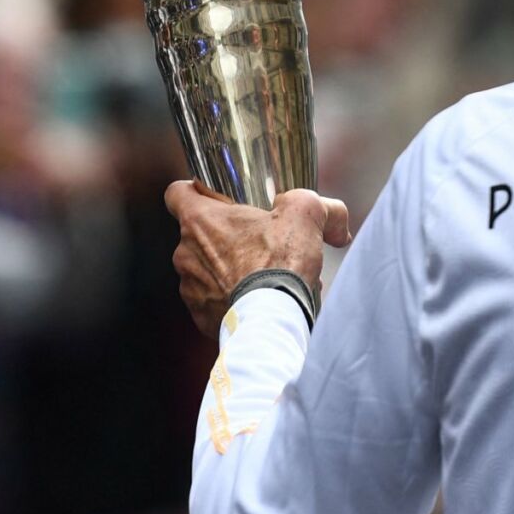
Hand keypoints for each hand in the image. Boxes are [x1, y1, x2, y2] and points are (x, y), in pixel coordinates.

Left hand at [164, 181, 351, 337]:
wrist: (272, 322)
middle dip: (224, 237)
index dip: (193, 191)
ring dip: (228, 271)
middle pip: (197, 234)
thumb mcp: (305, 214)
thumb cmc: (280, 264)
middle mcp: (186, 253)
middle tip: (257, 243)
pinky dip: (230, 300)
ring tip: (261, 277)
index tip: (214, 198)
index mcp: (200, 221)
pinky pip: (213, 302)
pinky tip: (256, 301)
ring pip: (206, 270)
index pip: (176, 193)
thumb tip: (337, 224)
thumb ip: (321, 206)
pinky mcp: (201, 318)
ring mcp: (190, 289)